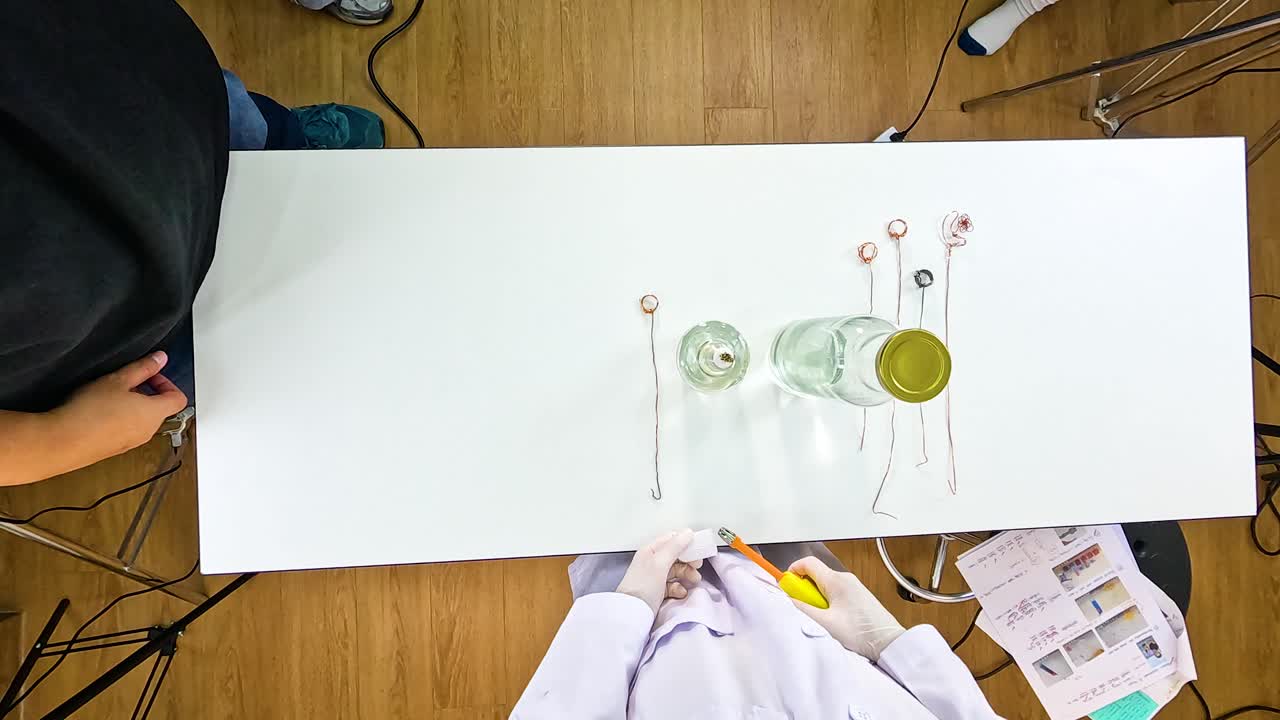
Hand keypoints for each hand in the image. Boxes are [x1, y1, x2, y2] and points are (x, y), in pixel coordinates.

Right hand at [53, 352, 187, 462]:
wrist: (63, 442)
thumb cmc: (90, 412)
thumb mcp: (118, 380)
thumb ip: (142, 368)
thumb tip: (160, 359)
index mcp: (155, 413)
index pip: (178, 399)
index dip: (167, 383)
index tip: (150, 375)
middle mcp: (148, 431)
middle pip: (160, 409)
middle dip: (147, 393)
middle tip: (126, 383)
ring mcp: (132, 443)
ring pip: (141, 420)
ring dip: (132, 406)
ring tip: (108, 397)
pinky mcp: (115, 449)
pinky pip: (125, 432)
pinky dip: (119, 420)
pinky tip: (98, 412)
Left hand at [615, 529, 703, 613]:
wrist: (632, 613)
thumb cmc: (643, 586)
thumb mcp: (660, 563)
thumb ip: (674, 547)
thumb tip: (687, 532)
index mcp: (650, 551)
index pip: (671, 540)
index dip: (685, 543)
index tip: (698, 549)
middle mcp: (652, 562)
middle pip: (676, 556)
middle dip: (688, 561)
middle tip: (697, 567)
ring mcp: (655, 577)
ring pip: (676, 571)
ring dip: (687, 575)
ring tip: (693, 580)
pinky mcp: (658, 592)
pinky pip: (673, 585)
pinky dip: (679, 588)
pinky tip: (681, 592)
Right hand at [787, 556, 905, 660]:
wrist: (888, 642)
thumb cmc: (862, 633)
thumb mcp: (825, 623)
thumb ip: (803, 610)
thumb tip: (788, 600)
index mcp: (836, 580)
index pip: (807, 563)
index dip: (792, 572)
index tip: (786, 588)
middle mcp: (845, 579)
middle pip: (815, 575)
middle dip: (805, 591)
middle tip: (806, 609)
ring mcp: (852, 587)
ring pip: (824, 586)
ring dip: (817, 600)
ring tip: (823, 619)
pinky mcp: (857, 596)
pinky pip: (835, 594)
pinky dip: (828, 604)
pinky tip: (834, 621)